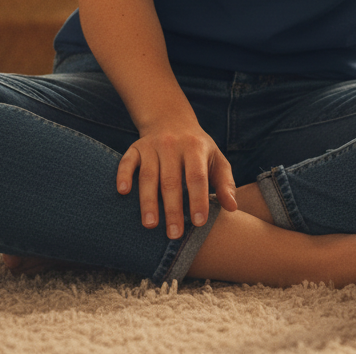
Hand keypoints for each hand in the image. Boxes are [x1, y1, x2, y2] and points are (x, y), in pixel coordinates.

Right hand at [116, 115, 237, 238]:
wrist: (172, 120)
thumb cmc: (198, 149)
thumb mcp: (217, 160)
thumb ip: (225, 184)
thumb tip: (232, 208)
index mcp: (195, 148)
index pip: (197, 176)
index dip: (198, 199)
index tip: (198, 223)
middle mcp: (173, 145)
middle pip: (171, 180)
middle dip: (172, 209)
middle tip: (174, 235)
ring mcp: (152, 146)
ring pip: (148, 175)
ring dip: (148, 200)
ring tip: (150, 225)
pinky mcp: (136, 148)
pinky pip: (127, 161)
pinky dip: (123, 175)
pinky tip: (122, 192)